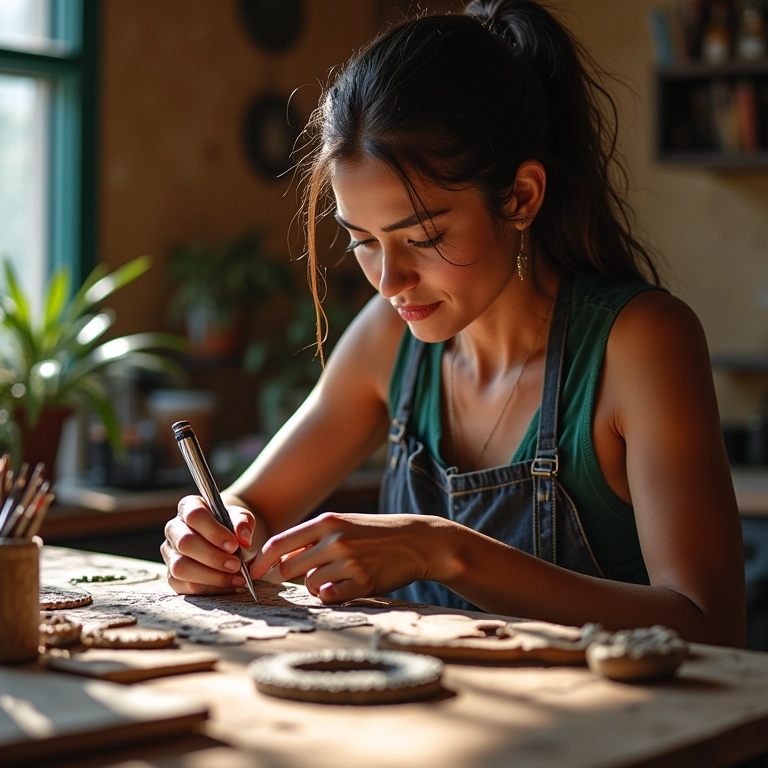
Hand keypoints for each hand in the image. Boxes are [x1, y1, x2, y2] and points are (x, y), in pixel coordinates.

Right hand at [161, 494, 268, 594]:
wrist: (226, 542)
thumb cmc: (231, 526)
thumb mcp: (241, 518)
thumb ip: (243, 523)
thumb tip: (243, 540)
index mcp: (188, 507)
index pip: (194, 516)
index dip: (214, 532)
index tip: (234, 545)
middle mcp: (174, 529)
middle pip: (185, 543)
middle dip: (213, 557)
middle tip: (236, 565)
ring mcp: (170, 553)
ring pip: (180, 567)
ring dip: (211, 576)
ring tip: (236, 578)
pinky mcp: (172, 576)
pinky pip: (184, 586)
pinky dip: (209, 589)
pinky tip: (228, 585)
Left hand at [249, 512, 443, 603]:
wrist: (417, 541)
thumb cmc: (376, 533)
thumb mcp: (344, 525)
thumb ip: (313, 538)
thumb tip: (279, 558)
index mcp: (327, 522)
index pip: (279, 543)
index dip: (261, 561)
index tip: (253, 572)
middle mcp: (334, 540)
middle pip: (288, 568)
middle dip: (291, 576)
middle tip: (308, 575)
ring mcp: (348, 562)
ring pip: (309, 585)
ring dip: (316, 586)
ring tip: (337, 577)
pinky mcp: (362, 583)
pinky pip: (329, 597)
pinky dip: (332, 596)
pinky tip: (346, 586)